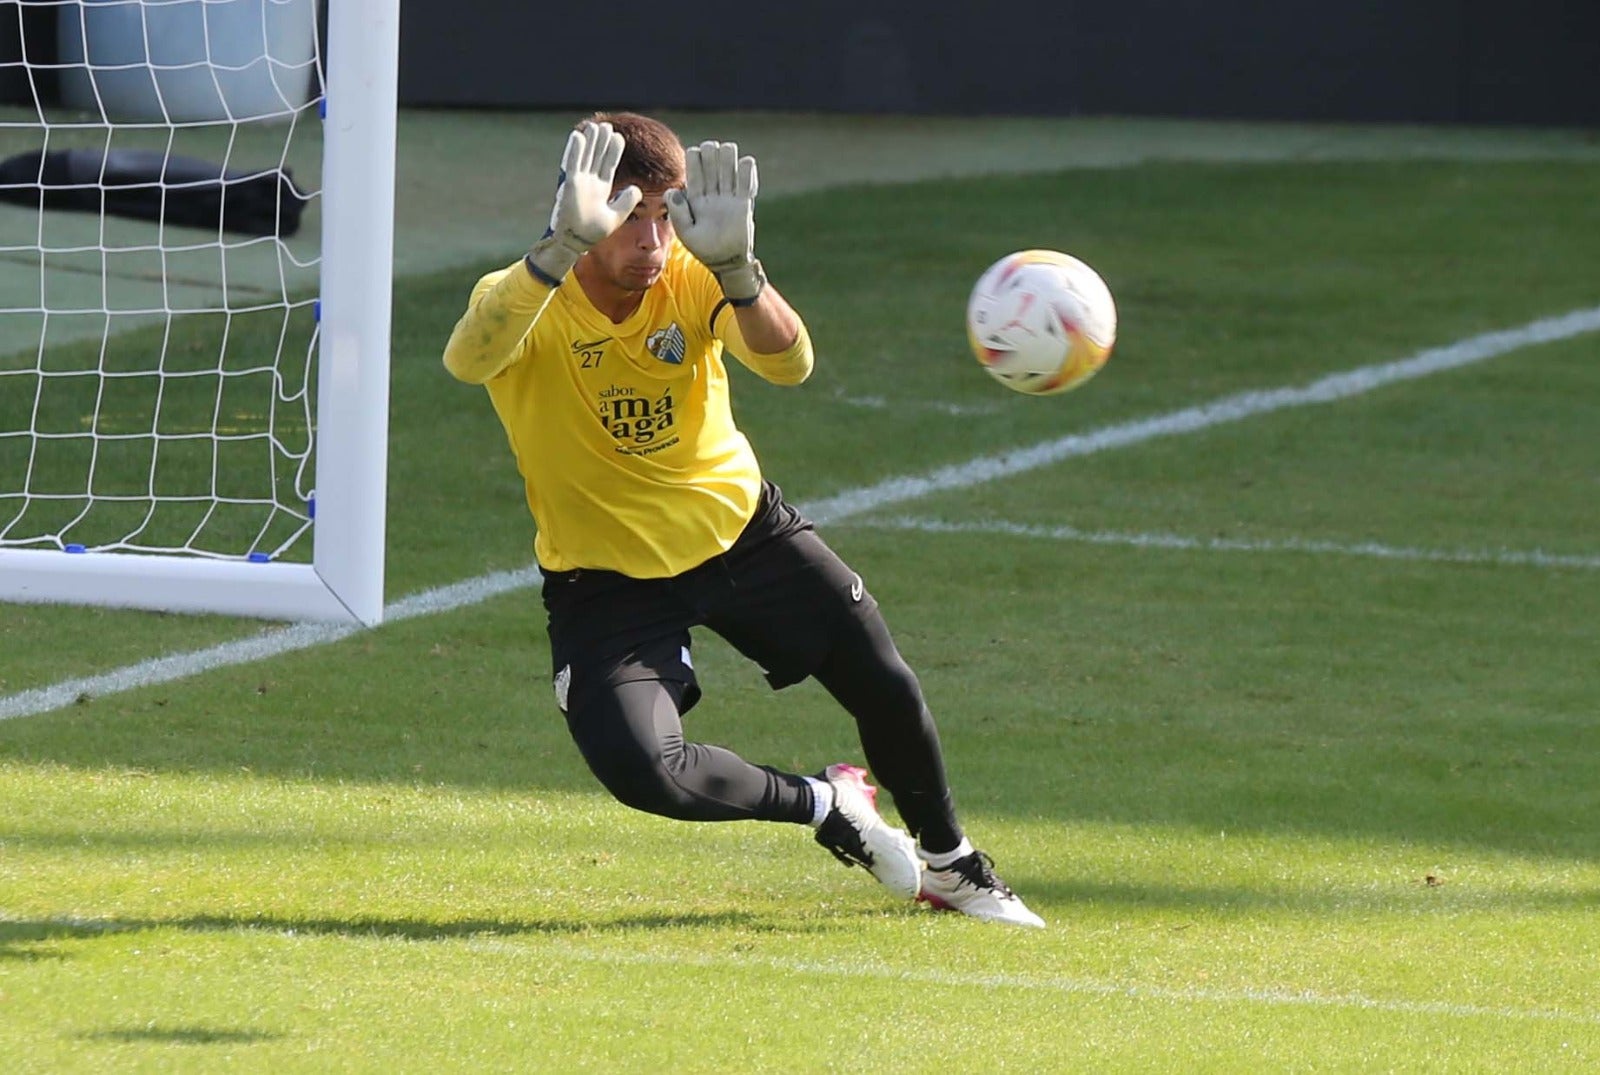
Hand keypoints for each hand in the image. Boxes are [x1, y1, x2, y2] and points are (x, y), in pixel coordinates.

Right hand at [525, 120, 642, 283]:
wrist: (576, 241)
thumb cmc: (594, 232)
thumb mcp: (616, 217)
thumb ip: (627, 202)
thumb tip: (637, 189)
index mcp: (601, 189)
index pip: (608, 165)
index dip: (613, 152)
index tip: (618, 137)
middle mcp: (589, 183)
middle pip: (597, 157)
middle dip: (602, 142)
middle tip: (606, 125)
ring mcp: (579, 182)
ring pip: (585, 156)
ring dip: (590, 141)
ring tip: (595, 126)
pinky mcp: (570, 184)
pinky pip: (572, 163)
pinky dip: (575, 150)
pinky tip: (578, 136)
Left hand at [666, 141, 765, 303]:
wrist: (727, 261)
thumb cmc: (704, 249)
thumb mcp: (686, 234)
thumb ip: (678, 213)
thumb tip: (671, 191)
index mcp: (695, 197)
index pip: (693, 168)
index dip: (694, 157)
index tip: (696, 154)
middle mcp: (711, 192)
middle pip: (711, 161)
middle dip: (711, 151)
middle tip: (713, 152)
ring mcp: (728, 196)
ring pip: (728, 165)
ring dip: (728, 156)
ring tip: (728, 155)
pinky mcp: (744, 202)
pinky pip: (746, 181)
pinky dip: (747, 169)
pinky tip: (744, 164)